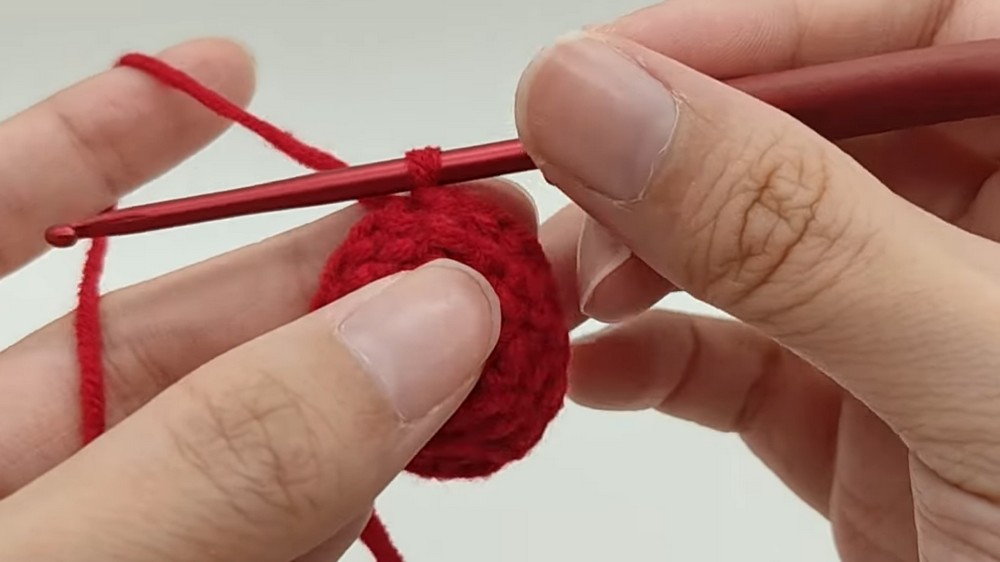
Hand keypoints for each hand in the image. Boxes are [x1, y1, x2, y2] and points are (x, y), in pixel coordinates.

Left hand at [0, 38, 523, 560]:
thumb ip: (217, 458)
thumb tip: (420, 324)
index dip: (105, 136)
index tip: (229, 64)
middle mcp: (28, 487)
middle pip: (173, 343)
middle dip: (322, 280)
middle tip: (466, 237)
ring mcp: (120, 549)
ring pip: (248, 440)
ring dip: (367, 385)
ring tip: (484, 334)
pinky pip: (280, 530)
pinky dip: (354, 491)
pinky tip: (421, 455)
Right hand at [517, 1, 999, 558]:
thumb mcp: (979, 374)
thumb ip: (789, 228)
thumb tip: (599, 97)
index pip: (902, 23)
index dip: (741, 35)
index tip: (590, 75)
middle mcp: (994, 230)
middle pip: (795, 131)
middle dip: (657, 163)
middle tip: (550, 196)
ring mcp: (913, 325)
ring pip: (743, 247)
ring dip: (631, 263)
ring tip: (554, 295)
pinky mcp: (855, 419)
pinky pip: (731, 359)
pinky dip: (648, 360)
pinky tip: (592, 371)